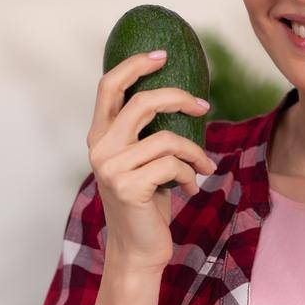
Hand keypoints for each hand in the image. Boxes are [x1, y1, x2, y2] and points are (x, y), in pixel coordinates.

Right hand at [87, 49, 215, 272]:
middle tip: (204, 105)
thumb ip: (147, 134)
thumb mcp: (143, 162)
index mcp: (100, 137)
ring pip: (167, 138)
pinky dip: (190, 173)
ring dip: (194, 152)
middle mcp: (100, 149)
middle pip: (143, 102)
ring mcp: (111, 168)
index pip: (108, 86)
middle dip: (179, 98)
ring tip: (204, 166)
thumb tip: (184, 98)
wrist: (139, 250)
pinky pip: (172, 164)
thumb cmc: (147, 204)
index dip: (134, 64)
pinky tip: (191, 187)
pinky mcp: (128, 187)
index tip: (162, 54)